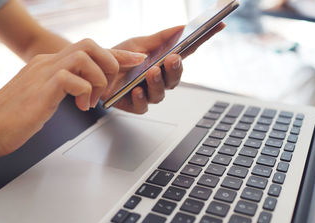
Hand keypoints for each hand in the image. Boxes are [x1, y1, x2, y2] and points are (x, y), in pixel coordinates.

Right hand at [0, 39, 144, 162]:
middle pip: (90, 45)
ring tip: (92, 101)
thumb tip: (82, 91)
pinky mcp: (41, 90)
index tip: (135, 59)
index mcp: (49, 64)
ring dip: (98, 80)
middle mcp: (48, 63)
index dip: (116, 54)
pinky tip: (80, 107)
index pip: (89, 51)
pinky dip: (84, 92)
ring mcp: (43, 74)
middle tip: (110, 87)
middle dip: (111, 63)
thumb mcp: (43, 97)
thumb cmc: (12, 117)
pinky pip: (72, 79)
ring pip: (85, 57)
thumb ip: (61, 88)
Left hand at [103, 22, 225, 113]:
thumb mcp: (138, 43)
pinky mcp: (135, 105)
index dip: (204, 39)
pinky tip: (137, 90)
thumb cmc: (120, 58)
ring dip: (158, 82)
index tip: (217, 25)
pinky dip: (140, 98)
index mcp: (164, 63)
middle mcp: (160, 80)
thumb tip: (182, 26)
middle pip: (175, 77)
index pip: (187, 52)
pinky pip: (142, 106)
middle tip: (172, 58)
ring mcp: (148, 93)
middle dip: (176, 69)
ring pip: (161, 93)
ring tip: (152, 72)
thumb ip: (160, 38)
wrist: (96, 71)